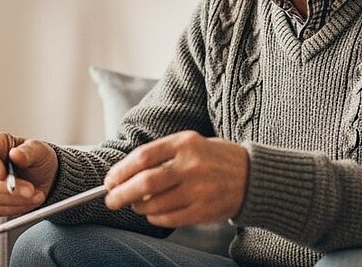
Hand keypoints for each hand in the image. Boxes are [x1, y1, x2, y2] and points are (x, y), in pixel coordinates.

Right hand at [0, 131, 57, 216]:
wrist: (43, 176)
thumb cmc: (37, 158)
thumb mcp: (39, 150)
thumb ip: (28, 151)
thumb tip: (15, 154)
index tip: (1, 175)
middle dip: (9, 187)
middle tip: (30, 190)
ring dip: (16, 199)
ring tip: (36, 196)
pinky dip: (15, 208)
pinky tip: (29, 202)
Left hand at [103, 130, 248, 227]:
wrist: (252, 176)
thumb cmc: (213, 158)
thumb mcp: (191, 144)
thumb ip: (161, 156)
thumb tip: (125, 175)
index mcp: (185, 143)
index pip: (143, 157)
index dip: (121, 171)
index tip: (109, 180)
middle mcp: (191, 165)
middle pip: (145, 183)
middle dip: (121, 194)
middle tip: (111, 200)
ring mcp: (199, 189)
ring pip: (155, 204)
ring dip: (138, 208)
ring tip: (135, 206)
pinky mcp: (204, 210)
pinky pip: (170, 219)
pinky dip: (155, 219)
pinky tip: (153, 215)